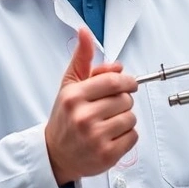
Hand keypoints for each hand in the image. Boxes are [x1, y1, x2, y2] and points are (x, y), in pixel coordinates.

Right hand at [45, 27, 138, 185]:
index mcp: (74, 96)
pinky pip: (133, 136)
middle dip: (123, 100)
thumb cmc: (65, 118)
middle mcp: (83, 117)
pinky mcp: (106, 155)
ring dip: (125, 118)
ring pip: (131, 117)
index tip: (129, 84)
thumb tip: (85, 32)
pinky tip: (111, 136)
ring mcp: (95, 137)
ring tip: (109, 122)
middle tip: (111, 107)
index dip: (127, 81)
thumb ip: (82, 59)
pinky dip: (127, 135)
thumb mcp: (69, 85)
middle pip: (125, 99)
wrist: (55, 154)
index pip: (113, 81)